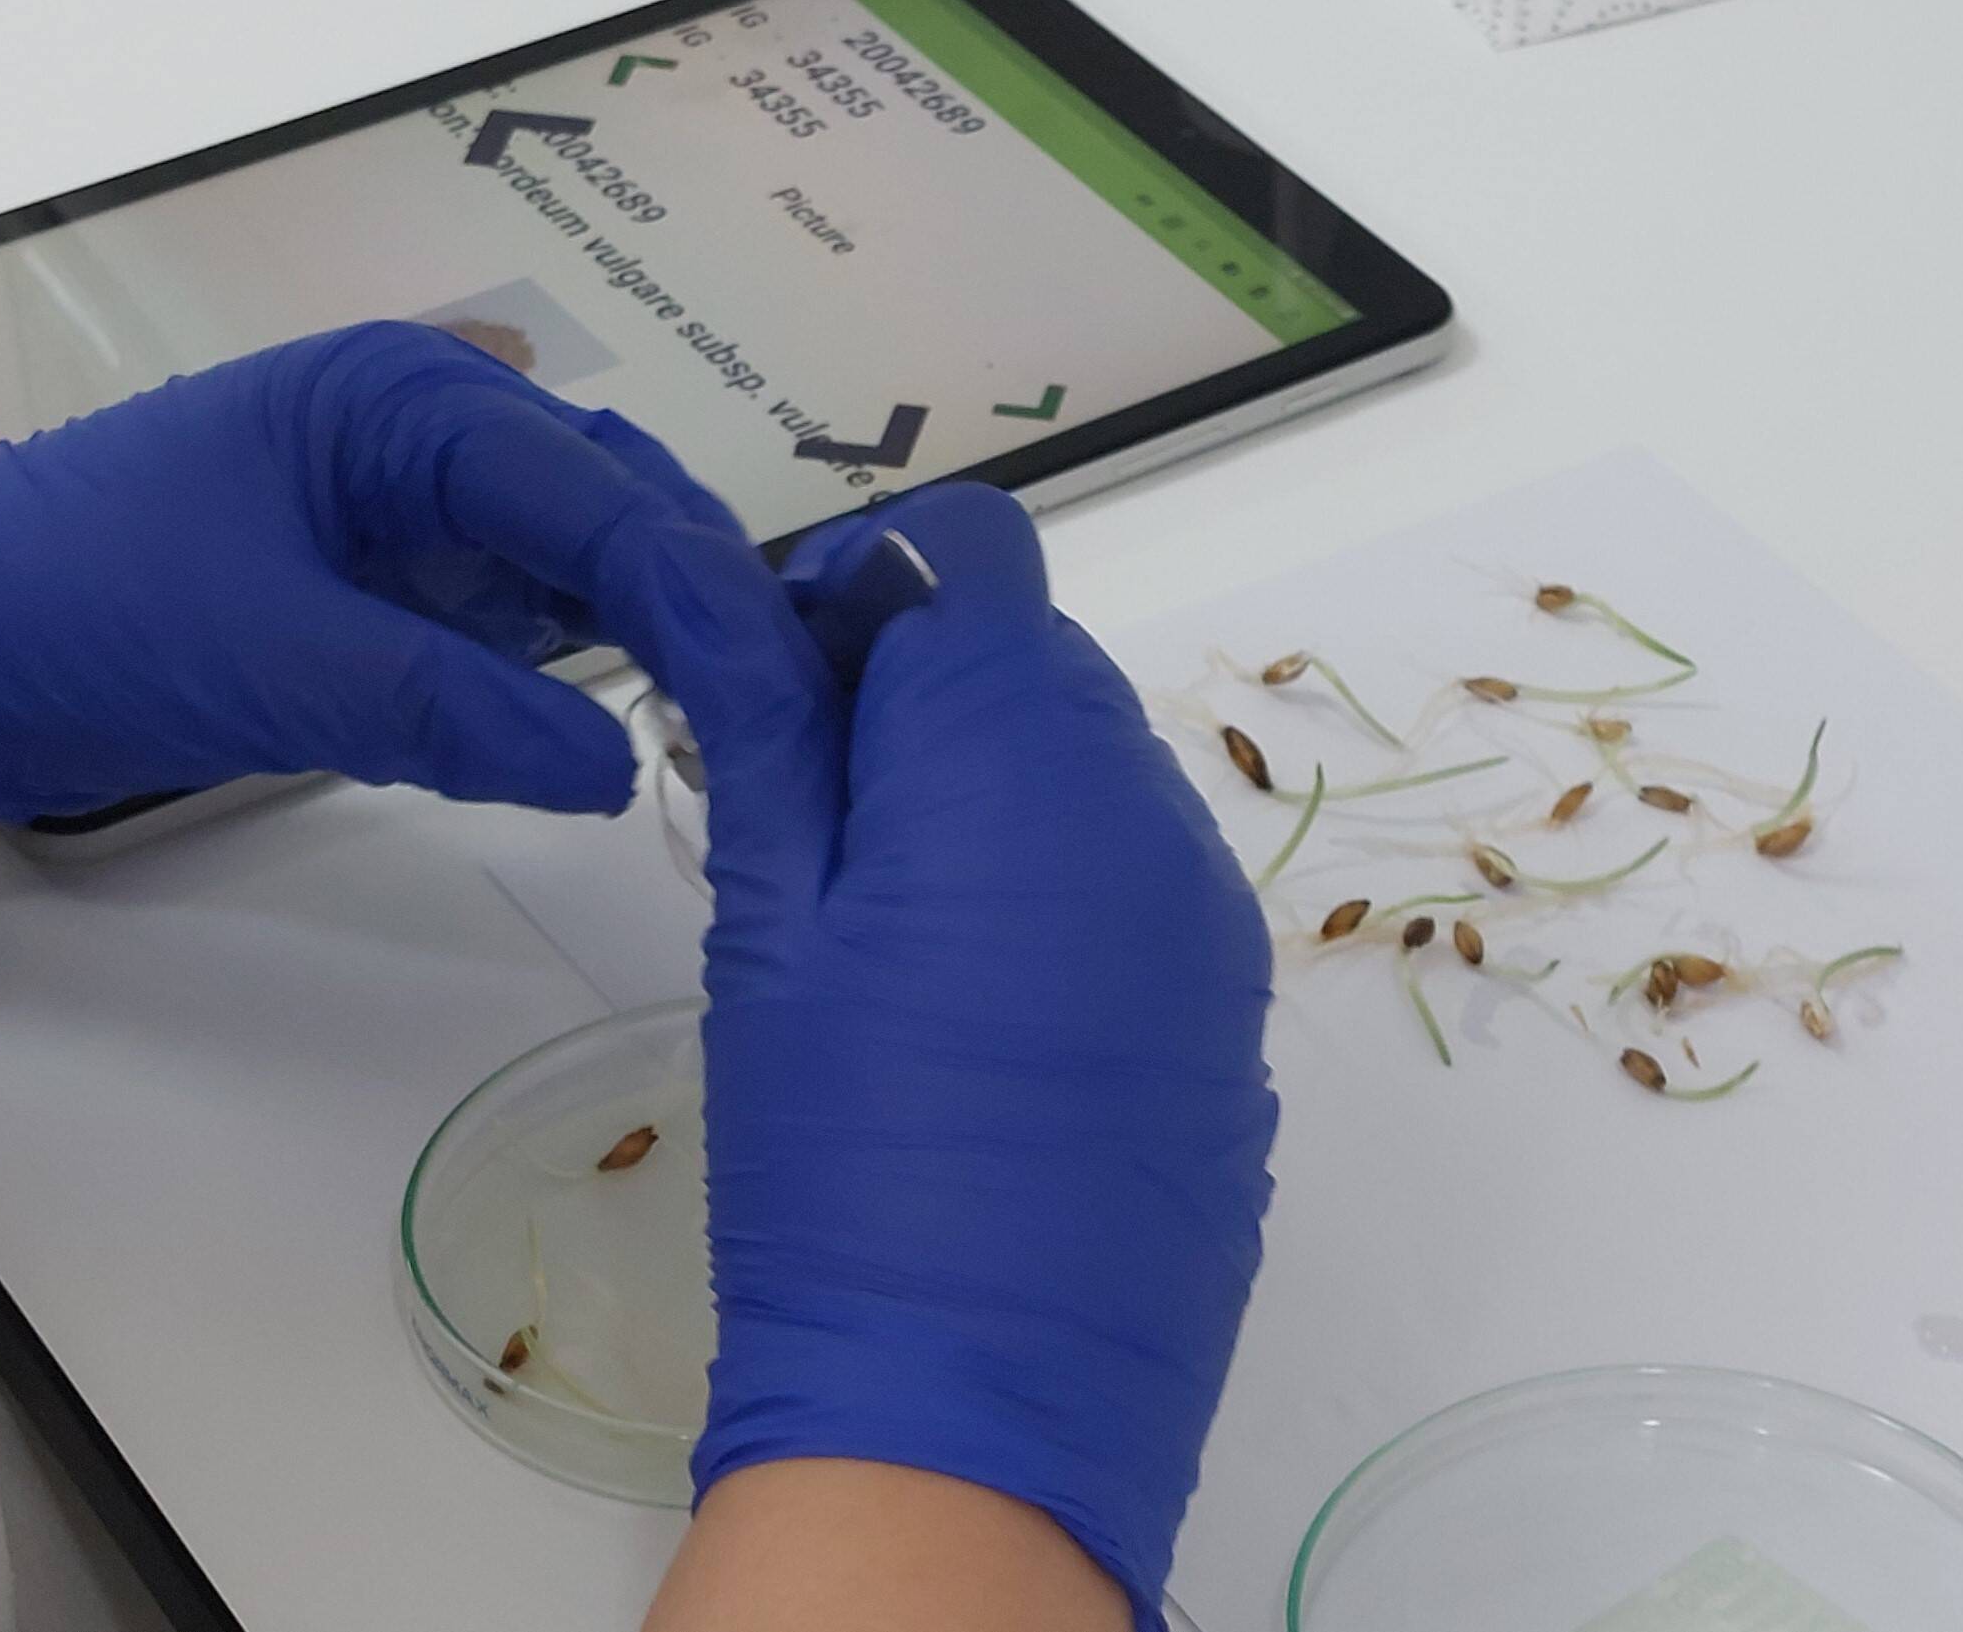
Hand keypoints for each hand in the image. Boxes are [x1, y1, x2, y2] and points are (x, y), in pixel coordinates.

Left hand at [0, 321, 795, 826]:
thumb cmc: (75, 613)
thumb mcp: (270, 660)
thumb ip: (451, 707)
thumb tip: (617, 764)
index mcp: (405, 396)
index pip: (603, 496)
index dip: (701, 597)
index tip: (783, 698)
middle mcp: (433, 425)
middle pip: (624, 507)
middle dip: (711, 602)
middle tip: (794, 719)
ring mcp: (416, 504)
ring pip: (592, 559)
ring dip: (668, 630)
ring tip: (757, 724)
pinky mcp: (393, 582)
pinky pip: (530, 612)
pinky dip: (595, 659)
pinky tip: (658, 718)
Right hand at [686, 483, 1276, 1631]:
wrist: (979, 1408)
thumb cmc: (838, 1157)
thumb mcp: (769, 921)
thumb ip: (764, 724)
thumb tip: (731, 583)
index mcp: (1022, 749)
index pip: (976, 553)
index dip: (872, 584)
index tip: (789, 676)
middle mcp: (1147, 804)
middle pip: (1035, 660)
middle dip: (922, 695)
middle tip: (808, 814)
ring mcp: (1210, 915)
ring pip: (1094, 775)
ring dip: (993, 798)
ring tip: (886, 932)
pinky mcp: (1231, 1015)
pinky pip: (1143, 890)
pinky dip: (1062, 897)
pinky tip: (977, 1013)